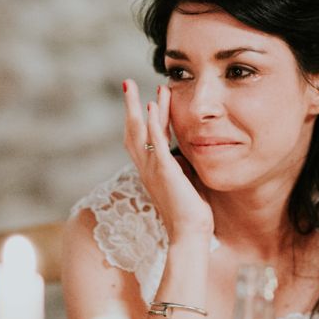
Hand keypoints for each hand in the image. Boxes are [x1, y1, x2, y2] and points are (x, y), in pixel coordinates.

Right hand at [122, 79, 213, 241]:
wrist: (190, 234)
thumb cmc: (191, 214)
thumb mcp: (187, 184)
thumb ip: (184, 167)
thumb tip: (190, 155)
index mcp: (152, 172)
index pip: (142, 140)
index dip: (141, 119)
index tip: (145, 100)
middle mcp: (147, 169)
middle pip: (132, 132)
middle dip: (129, 107)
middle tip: (127, 84)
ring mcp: (154, 170)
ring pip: (140, 132)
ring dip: (138, 107)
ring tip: (135, 86)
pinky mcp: (165, 172)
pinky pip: (156, 143)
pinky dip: (154, 124)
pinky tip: (152, 106)